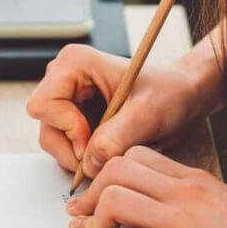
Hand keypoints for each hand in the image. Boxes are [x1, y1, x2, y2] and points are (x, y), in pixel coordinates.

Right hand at [26, 44, 206, 176]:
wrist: (183, 97)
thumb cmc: (170, 94)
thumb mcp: (149, 115)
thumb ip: (117, 137)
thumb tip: (88, 164)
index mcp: (75, 63)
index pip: (43, 105)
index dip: (66, 129)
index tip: (95, 141)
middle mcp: (64, 78)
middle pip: (46, 127)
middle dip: (73, 148)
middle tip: (106, 155)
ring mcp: (67, 99)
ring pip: (53, 141)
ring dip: (81, 155)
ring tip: (114, 150)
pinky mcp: (73, 117)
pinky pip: (66, 147)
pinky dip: (85, 156)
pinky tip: (111, 148)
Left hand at [65, 146, 226, 227]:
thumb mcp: (226, 200)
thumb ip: (194, 197)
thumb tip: (164, 206)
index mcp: (193, 178)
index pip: (133, 156)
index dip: (106, 174)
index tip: (98, 195)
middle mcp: (183, 192)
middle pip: (115, 170)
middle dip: (89, 194)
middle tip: (81, 217)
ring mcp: (182, 221)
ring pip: (115, 199)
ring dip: (94, 222)